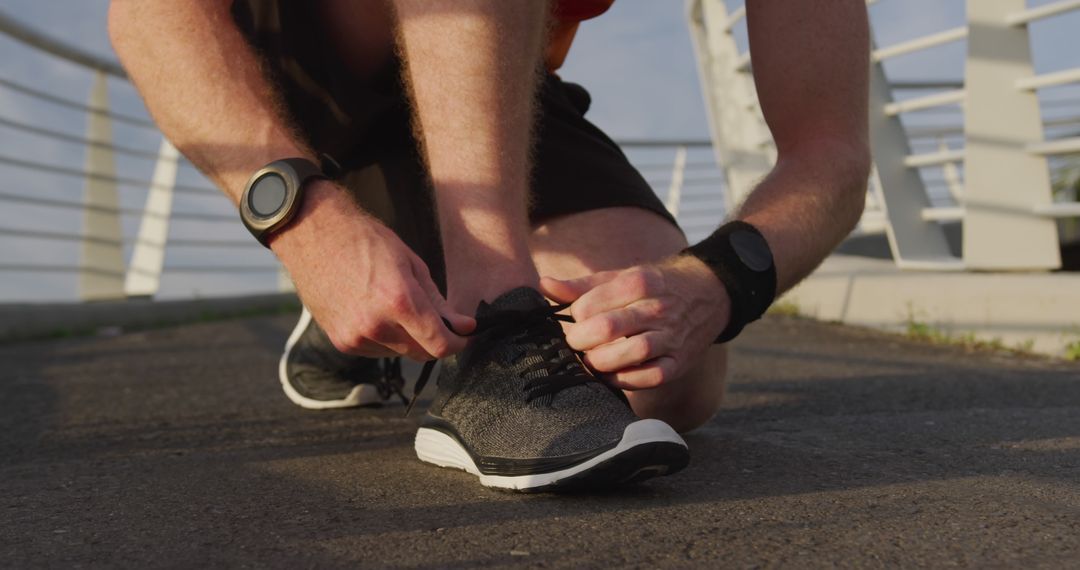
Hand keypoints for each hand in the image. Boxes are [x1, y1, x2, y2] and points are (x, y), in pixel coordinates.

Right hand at [271, 181, 474, 359]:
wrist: (314, 234)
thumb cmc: (365, 241)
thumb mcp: (411, 264)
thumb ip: (438, 302)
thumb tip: (464, 326)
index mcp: (399, 301)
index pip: (439, 344)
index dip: (458, 343)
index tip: (463, 336)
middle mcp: (376, 325)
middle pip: (421, 353)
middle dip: (434, 340)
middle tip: (436, 320)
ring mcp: (356, 336)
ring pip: (398, 353)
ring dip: (408, 339)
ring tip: (396, 306)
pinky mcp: (341, 341)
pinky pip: (375, 350)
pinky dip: (384, 339)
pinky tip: (376, 312)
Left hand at [540, 256, 729, 389]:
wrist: (707, 294)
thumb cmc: (652, 287)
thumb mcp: (620, 278)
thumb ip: (581, 286)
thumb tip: (543, 285)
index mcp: (640, 282)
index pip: (592, 303)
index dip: (575, 316)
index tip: (574, 320)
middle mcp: (658, 308)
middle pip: (609, 327)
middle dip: (581, 340)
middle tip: (575, 344)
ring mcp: (672, 336)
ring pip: (632, 353)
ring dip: (602, 362)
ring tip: (590, 361)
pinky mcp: (680, 361)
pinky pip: (653, 376)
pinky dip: (627, 380)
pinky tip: (612, 376)